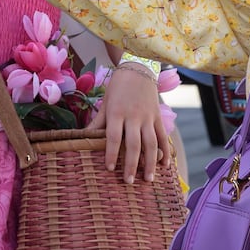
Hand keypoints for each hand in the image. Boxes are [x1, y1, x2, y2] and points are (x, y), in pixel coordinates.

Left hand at [88, 65, 171, 181]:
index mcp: (117, 112)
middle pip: (133, 144)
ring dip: (150, 162)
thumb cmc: (117, 86)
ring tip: (148, 179)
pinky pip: (163, 136)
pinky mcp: (158, 116)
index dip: (110, 153)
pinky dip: (165, 150)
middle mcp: (133, 116)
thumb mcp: (105, 102)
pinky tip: (165, 165)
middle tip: (128, 181)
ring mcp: (148, 117)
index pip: (113, 137)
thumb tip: (83, 137)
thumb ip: (98, 121)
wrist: (138, 68)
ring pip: (150, 143)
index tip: (109, 169)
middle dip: (131, 164)